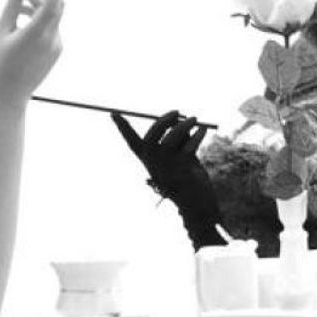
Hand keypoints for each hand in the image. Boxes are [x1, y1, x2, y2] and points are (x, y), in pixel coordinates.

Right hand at [0, 0, 64, 107]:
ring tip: (16, 5)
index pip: (52, 2)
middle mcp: (51, 39)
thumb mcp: (2, 29)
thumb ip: (13, 2)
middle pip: (56, 5)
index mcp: (36, 34)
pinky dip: (38, 19)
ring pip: (52, 16)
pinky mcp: (56, 51)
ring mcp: (56, 45)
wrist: (8, 95)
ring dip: (37, 4)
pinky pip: (51, 27)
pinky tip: (20, 22)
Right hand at [111, 111, 224, 246]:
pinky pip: (189, 144)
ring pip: (173, 136)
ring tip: (194, 119)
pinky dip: (197, 135)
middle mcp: (153, 165)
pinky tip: (203, 130)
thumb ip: (177, 139)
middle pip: (152, 135)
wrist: (198, 205)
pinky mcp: (182, 168)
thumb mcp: (180, 157)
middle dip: (164, 120)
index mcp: (148, 162)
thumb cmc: (189, 180)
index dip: (122, 128)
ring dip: (184, 125)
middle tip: (177, 112)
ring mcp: (166, 167)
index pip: (131, 142)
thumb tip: (179, 118)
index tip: (113, 113)